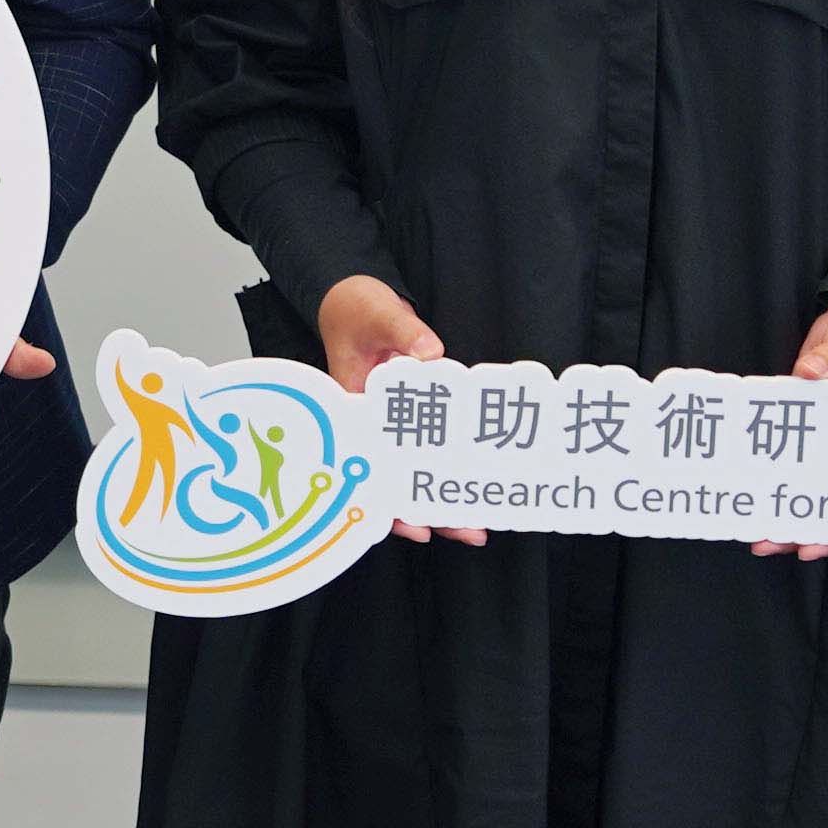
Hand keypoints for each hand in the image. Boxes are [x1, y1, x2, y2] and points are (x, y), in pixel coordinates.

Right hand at [317, 275, 482, 547]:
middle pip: (396, 481)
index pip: (369, 468)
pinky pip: (426, 446)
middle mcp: (370, 425)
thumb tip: (431, 354)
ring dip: (441, 497)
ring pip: (413, 470)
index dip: (391, 503)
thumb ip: (405, 331)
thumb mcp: (378, 312)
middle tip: (472, 531)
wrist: (350, 296)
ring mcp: (389, 421)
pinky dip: (447, 464)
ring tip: (478, 522)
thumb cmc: (354, 308)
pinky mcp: (407, 411)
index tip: (418, 526)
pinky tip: (471, 483)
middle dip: (430, 511)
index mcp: (352, 409)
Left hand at [760, 290, 827, 559]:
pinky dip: (772, 470)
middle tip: (765, 542)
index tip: (810, 544)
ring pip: (808, 481)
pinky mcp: (806, 418)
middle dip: (800, 527)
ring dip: (783, 507)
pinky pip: (790, 450)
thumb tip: (807, 373)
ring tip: (753, 531)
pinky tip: (749, 488)